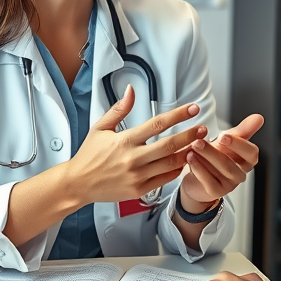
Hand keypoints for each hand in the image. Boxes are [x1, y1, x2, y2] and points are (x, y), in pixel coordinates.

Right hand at [64, 85, 207, 203]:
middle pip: (169, 145)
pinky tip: (184, 161)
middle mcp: (133, 159)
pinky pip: (165, 179)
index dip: (178, 115)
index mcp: (125, 141)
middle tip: (203, 128)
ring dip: (188, 153)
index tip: (192, 109)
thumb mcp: (100, 128)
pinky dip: (177, 170)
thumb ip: (118, 109)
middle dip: (190, 135)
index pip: (157, 124)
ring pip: (170, 164)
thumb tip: (130, 91)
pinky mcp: (139, 190)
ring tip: (199, 144)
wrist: (78, 184)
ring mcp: (137, 176)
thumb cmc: (89, 156)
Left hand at [177, 114, 263, 211]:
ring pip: (219, 171)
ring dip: (205, 158)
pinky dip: (198, 169)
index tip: (223, 136)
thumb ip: (243, 130)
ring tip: (192, 147)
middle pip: (230, 163)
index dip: (238, 144)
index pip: (251, 153)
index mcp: (247, 160)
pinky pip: (208, 181)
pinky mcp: (216, 192)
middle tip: (199, 140)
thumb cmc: (216, 156)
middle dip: (213, 151)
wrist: (199, 177)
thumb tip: (259, 117)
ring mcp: (229, 185)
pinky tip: (189, 158)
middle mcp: (240, 174)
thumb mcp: (228, 141)